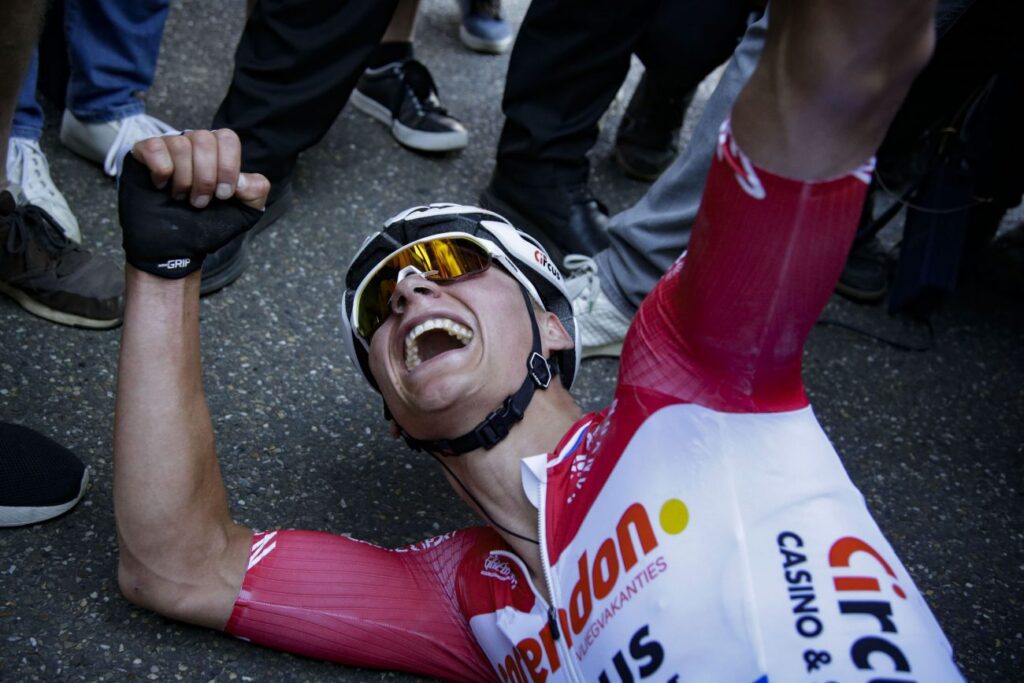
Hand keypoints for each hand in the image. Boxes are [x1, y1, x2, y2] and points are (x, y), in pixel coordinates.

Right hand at [118, 129, 269, 278]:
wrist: (174, 246)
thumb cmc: (206, 225)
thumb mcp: (243, 213)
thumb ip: (256, 192)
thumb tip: (242, 178)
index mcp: (218, 152)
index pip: (228, 138)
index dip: (227, 167)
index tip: (223, 196)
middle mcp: (193, 143)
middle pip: (204, 139)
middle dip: (205, 177)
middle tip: (200, 202)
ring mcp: (167, 146)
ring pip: (180, 144)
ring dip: (184, 180)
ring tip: (181, 198)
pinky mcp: (142, 154)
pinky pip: (153, 147)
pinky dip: (161, 170)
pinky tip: (161, 186)